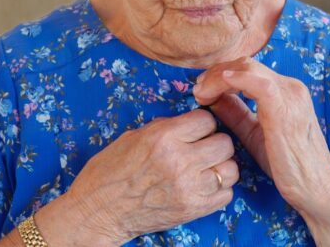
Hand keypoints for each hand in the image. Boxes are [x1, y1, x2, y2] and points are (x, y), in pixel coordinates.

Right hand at [64, 109, 238, 243]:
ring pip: (231, 169)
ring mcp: (188, 188)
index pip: (206, 119)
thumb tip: (188, 124)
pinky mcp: (193, 209)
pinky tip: (201, 186)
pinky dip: (218, 190)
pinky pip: (226, 194)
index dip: (201, 124)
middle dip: (214, 143)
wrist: (98, 210)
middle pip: (224, 143)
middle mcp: (179, 161)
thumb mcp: (133, 137)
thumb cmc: (110, 171)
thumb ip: (165, 128)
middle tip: (201, 148)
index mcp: (162, 137)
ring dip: (220, 167)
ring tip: (204, 168)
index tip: (194, 130)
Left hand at [192, 57, 329, 214]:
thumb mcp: (253, 132)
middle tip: (197, 89)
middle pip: (245, 64)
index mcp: (284, 90)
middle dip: (215, 73)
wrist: (315, 187)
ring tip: (201, 93)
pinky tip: (218, 86)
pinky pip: (258, 83)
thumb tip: (211, 97)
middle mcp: (290, 87)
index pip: (247, 69)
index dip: (220, 74)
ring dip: (219, 77)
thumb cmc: (286, 164)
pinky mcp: (284, 109)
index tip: (201, 90)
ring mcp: (289, 95)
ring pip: (248, 68)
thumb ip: (235, 113)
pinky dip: (235, 79)